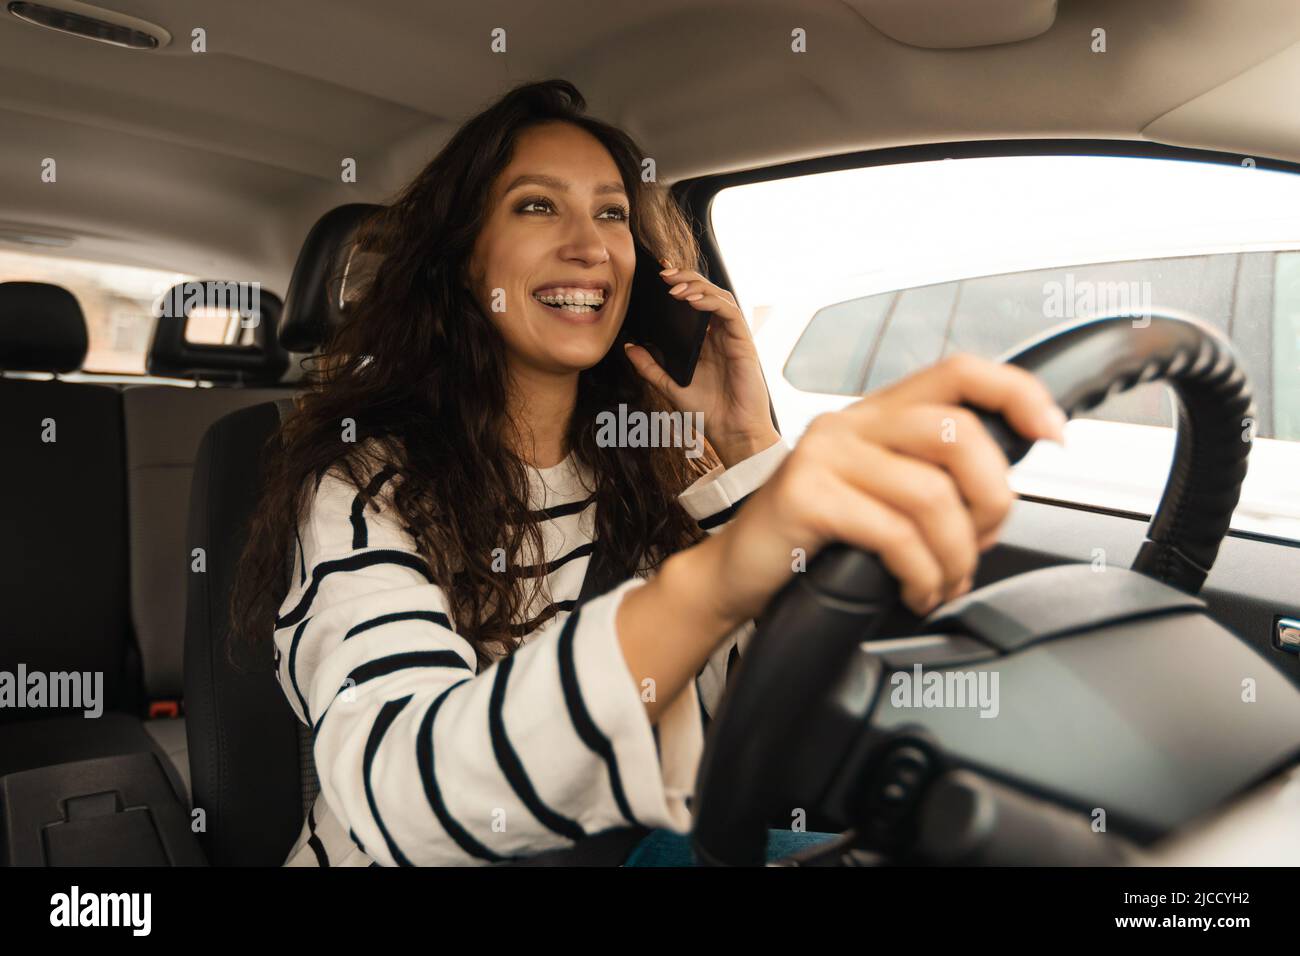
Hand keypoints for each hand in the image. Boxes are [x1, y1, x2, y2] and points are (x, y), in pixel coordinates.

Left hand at [623, 262, 778, 466]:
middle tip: (662, 274)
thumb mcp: (670, 387)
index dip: (679, 284)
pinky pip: (730, 313)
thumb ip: (651, 367)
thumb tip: (628, 346)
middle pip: (706, 293)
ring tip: (674, 287)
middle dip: (686, 277)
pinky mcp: (744, 343)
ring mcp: (733, 337)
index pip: (693, 303)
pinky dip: (712, 302)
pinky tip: (693, 300)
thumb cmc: (708, 413)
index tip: (657, 275)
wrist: (732, 434)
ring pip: (719, 297)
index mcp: (704, 341)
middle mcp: (719, 335)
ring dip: (697, 286)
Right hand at [695, 354, 1066, 621]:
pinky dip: (921, 573)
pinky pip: (894, 534)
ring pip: (931, 493)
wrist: (734, 573)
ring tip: (944, 581)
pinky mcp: (806, 496)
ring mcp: (824, 456)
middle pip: (957, 432)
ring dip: (957, 553)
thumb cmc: (810, 539)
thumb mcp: (873, 495)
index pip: (959, 373)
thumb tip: (999, 493)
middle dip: (992, 499)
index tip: (1052, 434)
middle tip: (981, 542)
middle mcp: (850, 424)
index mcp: (875, 415)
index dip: (1017, 393)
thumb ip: (926, 477)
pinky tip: (916, 590)